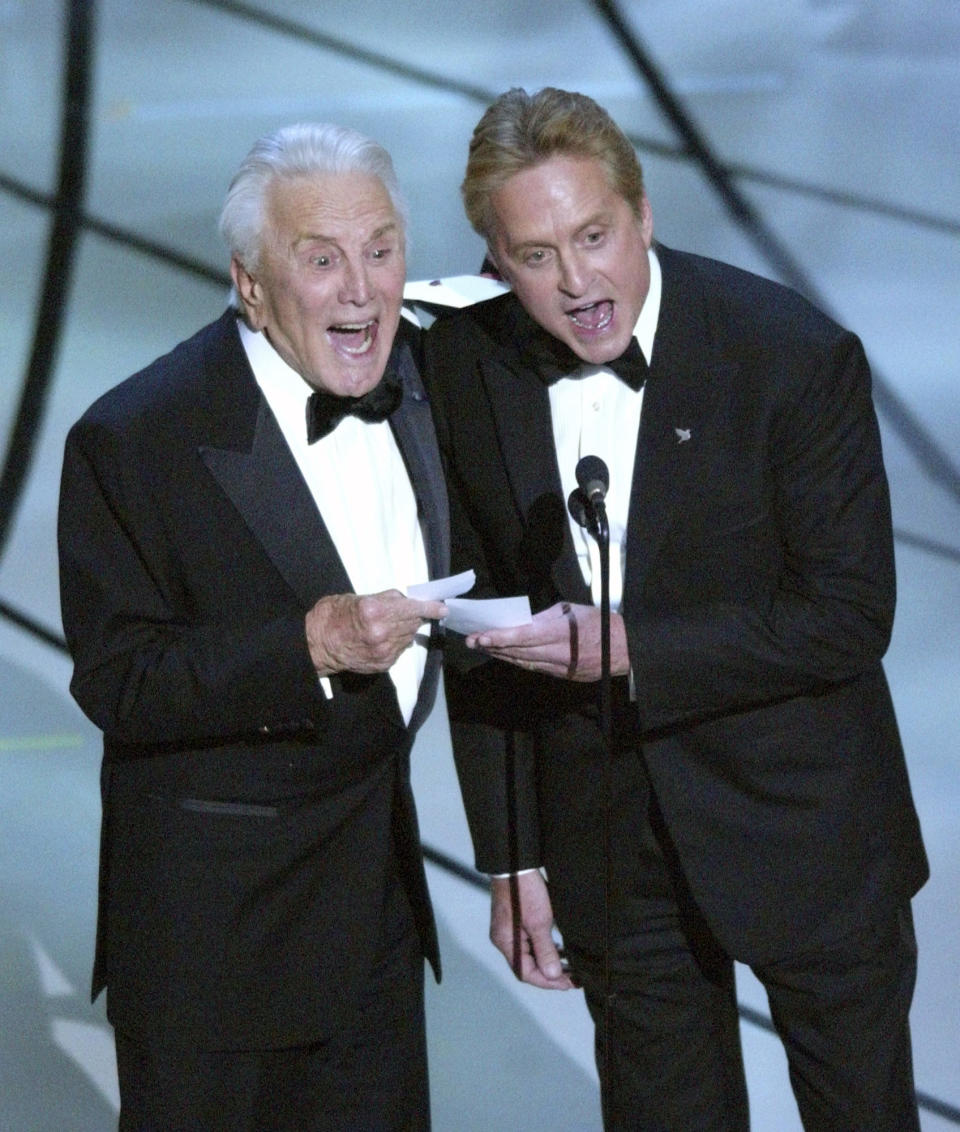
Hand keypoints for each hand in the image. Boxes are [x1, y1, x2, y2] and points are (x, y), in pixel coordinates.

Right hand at [305, 590, 445, 675]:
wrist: (316, 644)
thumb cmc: (333, 615)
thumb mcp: (358, 598)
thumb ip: (385, 599)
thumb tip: (406, 600)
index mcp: (374, 611)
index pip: (411, 608)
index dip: (429, 608)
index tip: (442, 608)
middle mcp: (382, 632)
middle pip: (412, 623)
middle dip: (414, 616)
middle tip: (408, 612)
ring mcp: (383, 651)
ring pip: (408, 637)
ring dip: (405, 630)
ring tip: (388, 625)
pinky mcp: (382, 664)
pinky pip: (400, 650)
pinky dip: (396, 642)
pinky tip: (383, 638)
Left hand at [467, 601, 628, 681]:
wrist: (625, 648)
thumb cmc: (599, 622)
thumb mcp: (571, 610)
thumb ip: (545, 617)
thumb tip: (523, 622)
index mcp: (561, 633)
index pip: (523, 637)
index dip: (500, 638)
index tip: (480, 637)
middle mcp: (558, 653)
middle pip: (519, 652)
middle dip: (493, 646)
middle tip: (471, 641)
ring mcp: (561, 668)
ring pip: (524, 662)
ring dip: (502, 655)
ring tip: (483, 647)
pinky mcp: (563, 676)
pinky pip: (535, 668)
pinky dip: (518, 662)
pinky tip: (505, 656)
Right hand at [490, 872, 573, 989]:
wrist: (517, 863)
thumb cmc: (523, 889)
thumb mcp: (539, 922)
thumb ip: (545, 950)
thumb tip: (553, 975)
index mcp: (506, 942)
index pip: (525, 973)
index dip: (547, 981)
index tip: (567, 983)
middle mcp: (505, 939)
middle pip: (528, 965)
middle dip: (550, 973)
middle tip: (572, 977)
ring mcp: (510, 930)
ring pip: (531, 954)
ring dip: (548, 961)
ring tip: (569, 967)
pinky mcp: (517, 921)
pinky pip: (530, 942)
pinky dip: (544, 948)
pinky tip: (559, 949)